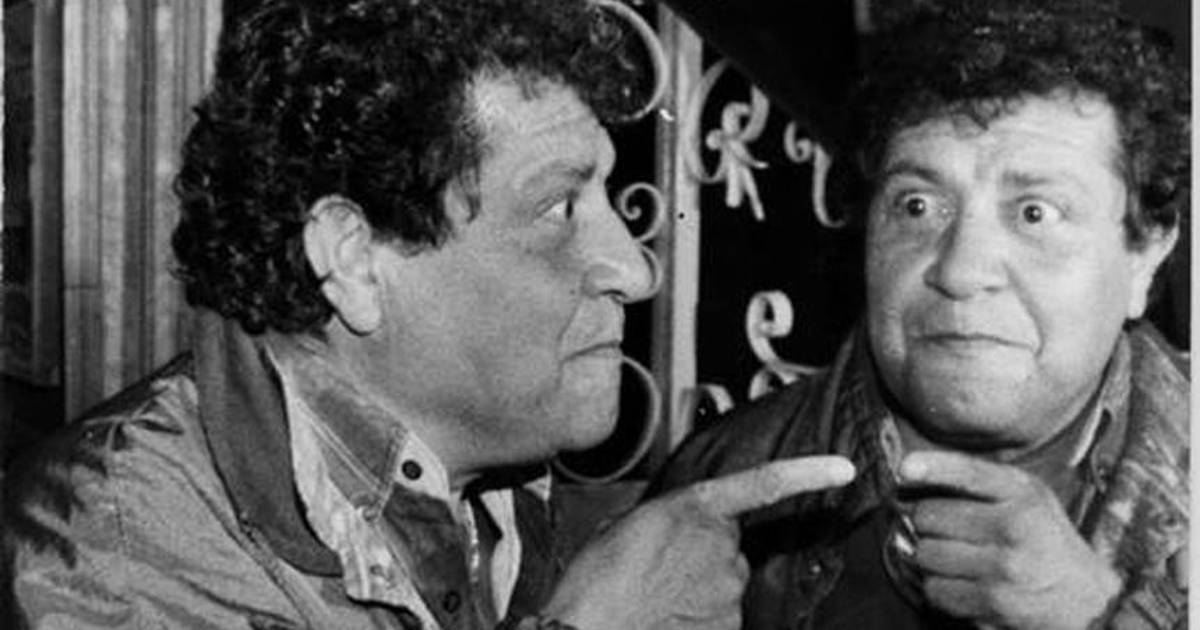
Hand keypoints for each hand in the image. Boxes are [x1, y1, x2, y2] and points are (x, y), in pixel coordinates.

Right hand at [544, 456, 854, 629]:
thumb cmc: (595, 583)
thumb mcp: (621, 528)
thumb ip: (662, 520)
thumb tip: (670, 532)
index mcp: (693, 509)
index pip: (763, 484)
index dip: (808, 475)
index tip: (843, 469)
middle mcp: (720, 546)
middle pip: (729, 548)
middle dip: (704, 557)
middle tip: (661, 571)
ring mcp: (729, 591)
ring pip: (726, 586)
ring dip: (699, 589)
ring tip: (655, 597)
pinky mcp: (729, 627)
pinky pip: (722, 618)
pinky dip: (699, 618)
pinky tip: (666, 618)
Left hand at [899, 451, 1120, 629]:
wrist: (1086, 599)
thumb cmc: (1043, 539)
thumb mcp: (1025, 495)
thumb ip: (974, 478)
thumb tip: (907, 470)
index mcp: (1022, 494)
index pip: (966, 473)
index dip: (930, 468)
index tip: (904, 468)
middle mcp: (1013, 528)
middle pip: (928, 517)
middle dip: (928, 523)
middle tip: (948, 530)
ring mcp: (1003, 568)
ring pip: (925, 555)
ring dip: (931, 557)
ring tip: (957, 557)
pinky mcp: (993, 603)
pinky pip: (935, 590)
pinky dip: (939, 587)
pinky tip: (962, 581)